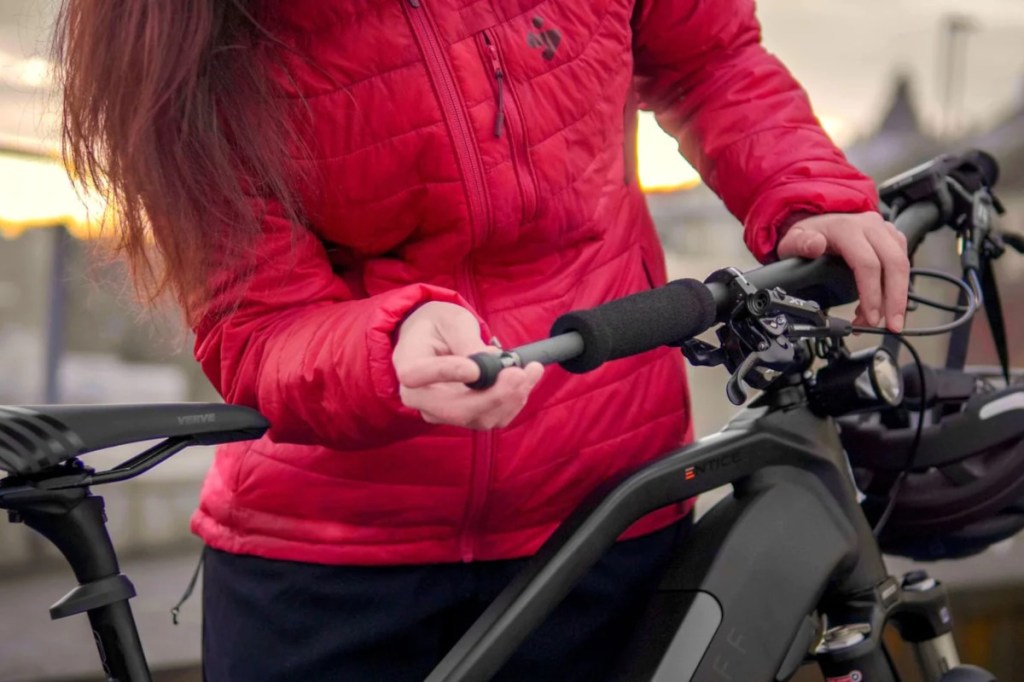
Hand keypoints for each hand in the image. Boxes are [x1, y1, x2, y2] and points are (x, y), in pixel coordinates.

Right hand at [393, 302, 543, 429]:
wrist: (436, 340)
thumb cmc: (440, 325)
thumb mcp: (452, 320)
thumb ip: (465, 339)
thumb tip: (486, 362)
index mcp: (409, 365)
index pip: (418, 376)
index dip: (447, 373)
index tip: (474, 368)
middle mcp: (420, 398)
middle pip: (456, 409)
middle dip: (495, 395)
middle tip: (521, 373)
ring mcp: (442, 413)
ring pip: (479, 418)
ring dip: (512, 398)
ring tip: (531, 370)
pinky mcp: (464, 418)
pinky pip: (492, 418)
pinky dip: (514, 401)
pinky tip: (525, 379)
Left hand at [776, 212, 909, 331]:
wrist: (818, 222)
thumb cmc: (807, 235)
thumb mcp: (793, 240)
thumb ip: (800, 244)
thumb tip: (815, 245)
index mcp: (846, 228)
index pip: (867, 263)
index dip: (872, 293)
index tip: (871, 317)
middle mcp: (870, 226)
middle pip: (894, 264)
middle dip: (896, 299)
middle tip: (892, 326)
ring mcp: (884, 231)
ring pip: (903, 264)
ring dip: (896, 297)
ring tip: (882, 320)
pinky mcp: (892, 238)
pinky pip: (903, 263)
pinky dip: (896, 287)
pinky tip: (880, 305)